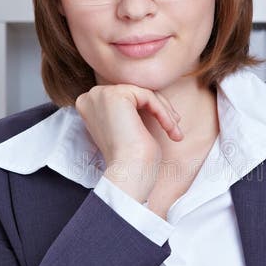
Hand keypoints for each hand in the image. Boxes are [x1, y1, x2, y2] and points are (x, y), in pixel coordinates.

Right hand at [75, 85, 182, 203]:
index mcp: (89, 105)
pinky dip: (163, 112)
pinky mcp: (116, 94)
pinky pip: (148, 96)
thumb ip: (128, 109)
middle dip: (159, 108)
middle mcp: (91, 96)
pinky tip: (170, 128)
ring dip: (164, 112)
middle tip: (174, 124)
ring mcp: (101, 94)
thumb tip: (147, 96)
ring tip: (175, 131)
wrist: (127, 172)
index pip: (126, 98)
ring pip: (144, 93)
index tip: (166, 123)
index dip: (148, 109)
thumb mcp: (125, 128)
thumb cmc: (130, 158)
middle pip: (135, 93)